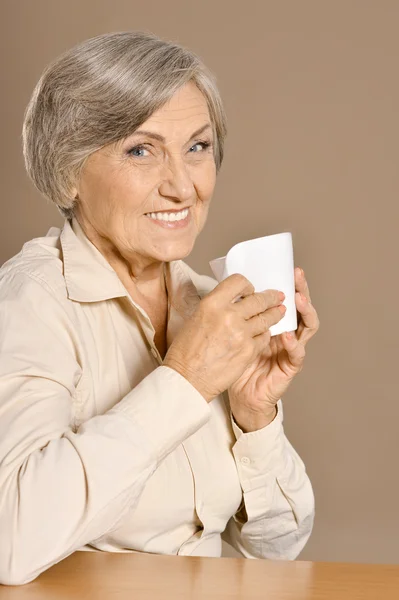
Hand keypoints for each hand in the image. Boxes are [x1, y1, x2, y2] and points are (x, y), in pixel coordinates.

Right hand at [163, 274, 284, 401]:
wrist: (187, 379)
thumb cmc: (186, 351)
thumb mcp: (197, 317)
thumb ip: (217, 306)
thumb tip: (234, 300)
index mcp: (212, 303)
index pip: (239, 281)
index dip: (247, 285)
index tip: (250, 291)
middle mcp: (228, 315)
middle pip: (258, 299)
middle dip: (270, 298)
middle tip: (278, 297)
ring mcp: (241, 333)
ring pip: (266, 318)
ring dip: (274, 314)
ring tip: (279, 312)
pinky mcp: (249, 351)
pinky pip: (264, 337)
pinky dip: (265, 334)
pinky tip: (264, 334)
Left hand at [228, 267, 319, 431]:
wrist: (242, 393)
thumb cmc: (238, 361)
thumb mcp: (238, 331)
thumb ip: (242, 313)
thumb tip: (234, 287)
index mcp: (277, 322)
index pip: (287, 299)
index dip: (289, 284)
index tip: (287, 268)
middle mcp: (289, 332)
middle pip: (302, 307)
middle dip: (302, 290)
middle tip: (297, 276)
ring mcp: (293, 348)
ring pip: (308, 326)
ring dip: (304, 311)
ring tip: (297, 299)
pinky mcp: (292, 366)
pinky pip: (298, 353)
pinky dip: (293, 343)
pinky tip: (286, 334)